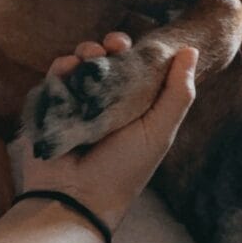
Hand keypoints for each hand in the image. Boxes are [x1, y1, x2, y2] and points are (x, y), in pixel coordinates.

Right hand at [15, 32, 197, 232]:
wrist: (76, 197)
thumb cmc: (124, 169)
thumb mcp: (159, 131)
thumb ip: (177, 94)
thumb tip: (191, 50)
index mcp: (134, 106)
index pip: (136, 67)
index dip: (138, 51)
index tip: (137, 45)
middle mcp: (105, 103)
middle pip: (107, 60)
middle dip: (109, 46)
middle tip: (112, 45)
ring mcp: (77, 103)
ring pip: (80, 64)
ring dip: (86, 52)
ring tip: (89, 56)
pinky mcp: (51, 106)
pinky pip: (55, 77)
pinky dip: (62, 67)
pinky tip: (68, 67)